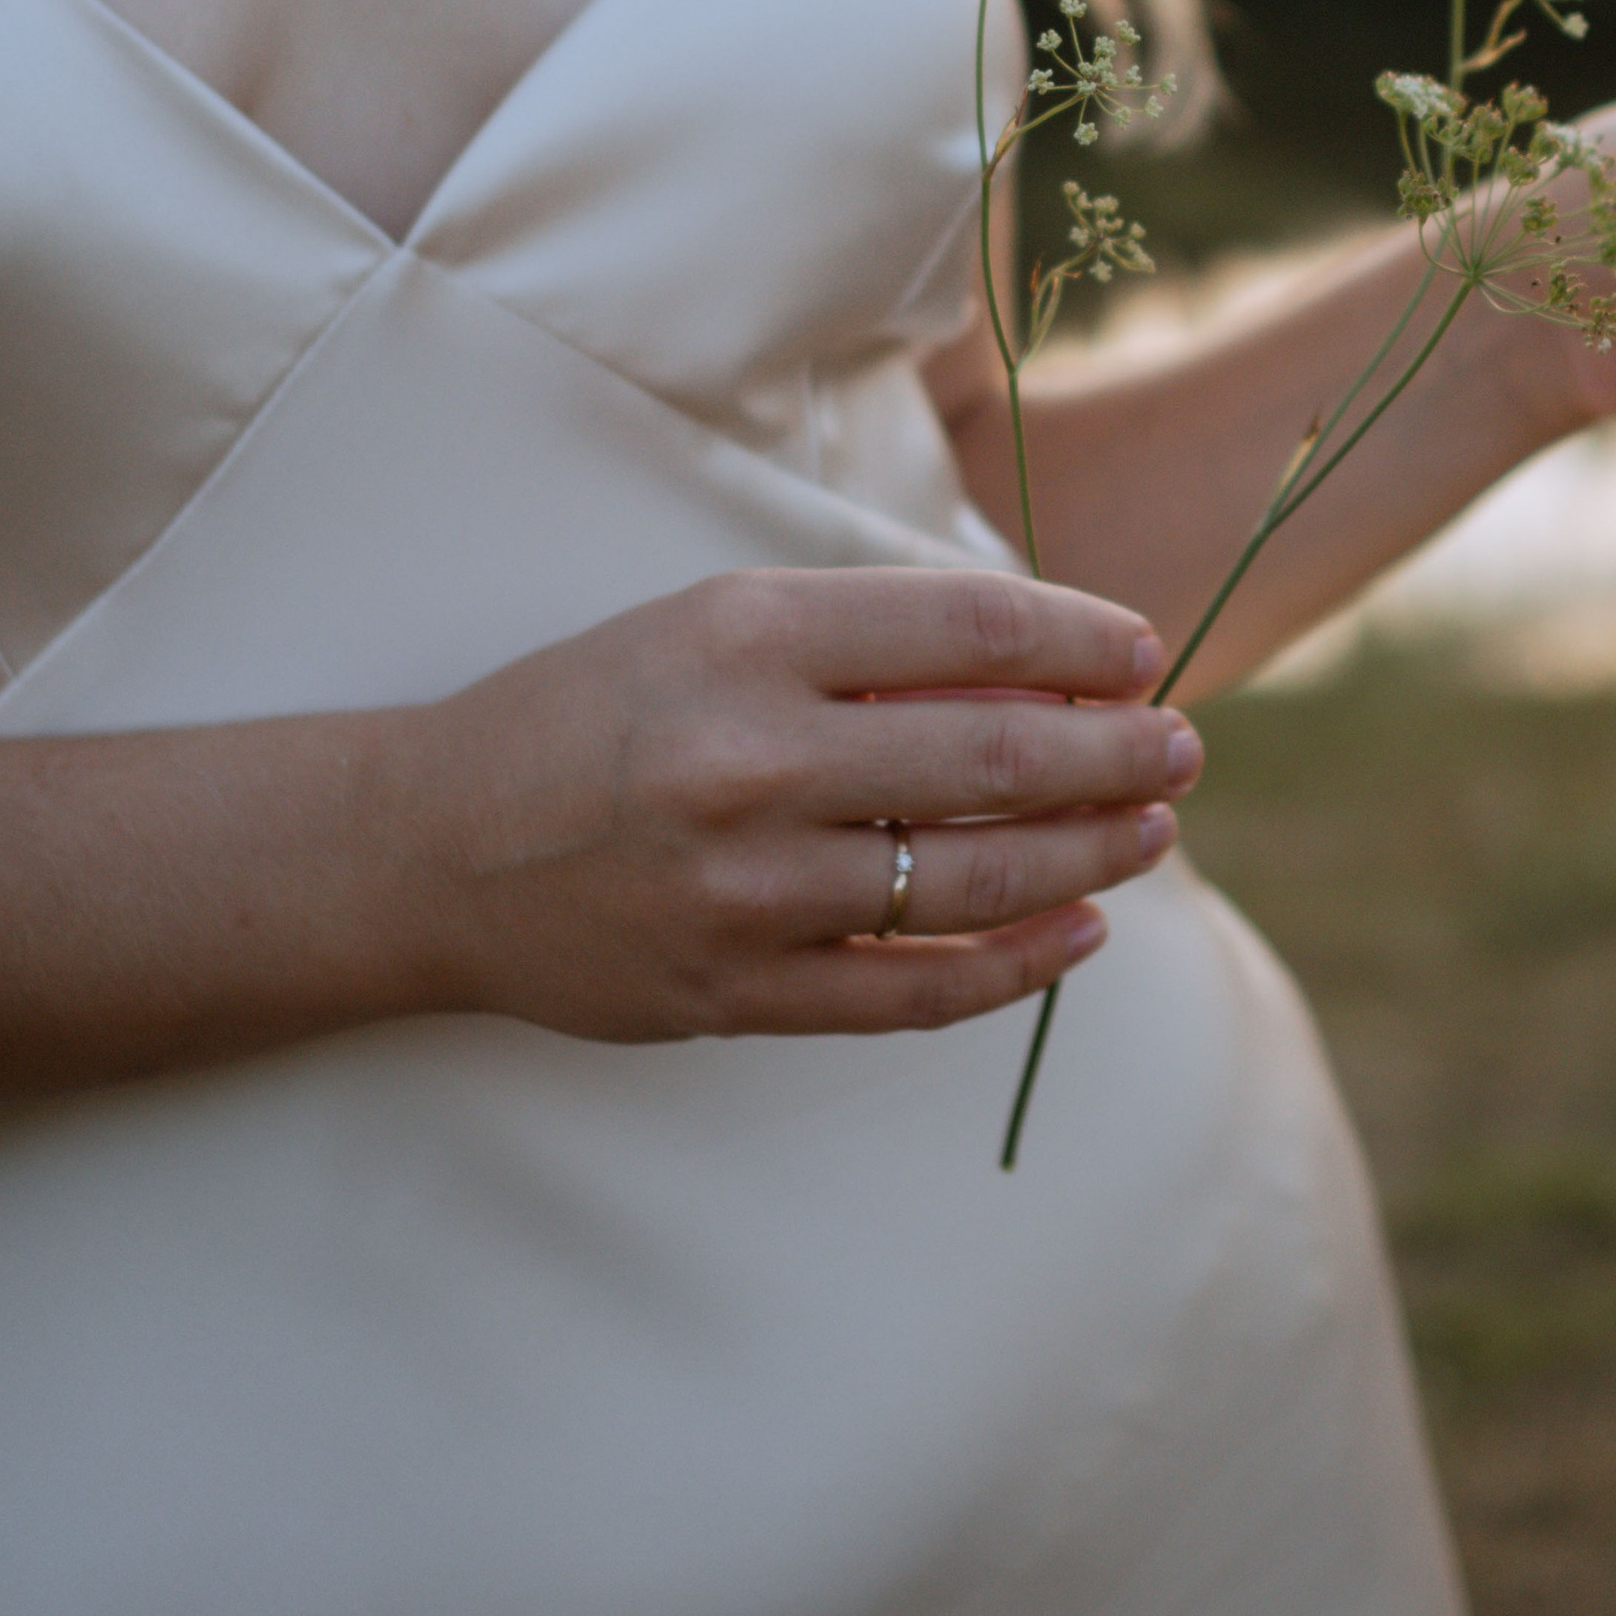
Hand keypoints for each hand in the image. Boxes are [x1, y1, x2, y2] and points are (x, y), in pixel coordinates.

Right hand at [409, 568, 1195, 1042]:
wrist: (432, 844)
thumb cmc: (593, 712)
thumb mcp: (713, 623)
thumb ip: (866, 640)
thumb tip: (1048, 670)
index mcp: (747, 636)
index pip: (968, 628)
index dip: (1081, 640)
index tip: (1142, 651)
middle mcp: (753, 759)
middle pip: (997, 759)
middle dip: (1117, 754)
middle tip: (1183, 746)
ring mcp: (748, 888)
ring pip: (975, 882)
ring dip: (1092, 856)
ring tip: (1151, 830)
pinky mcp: (736, 992)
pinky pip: (915, 992)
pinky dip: (1017, 968)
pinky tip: (1080, 935)